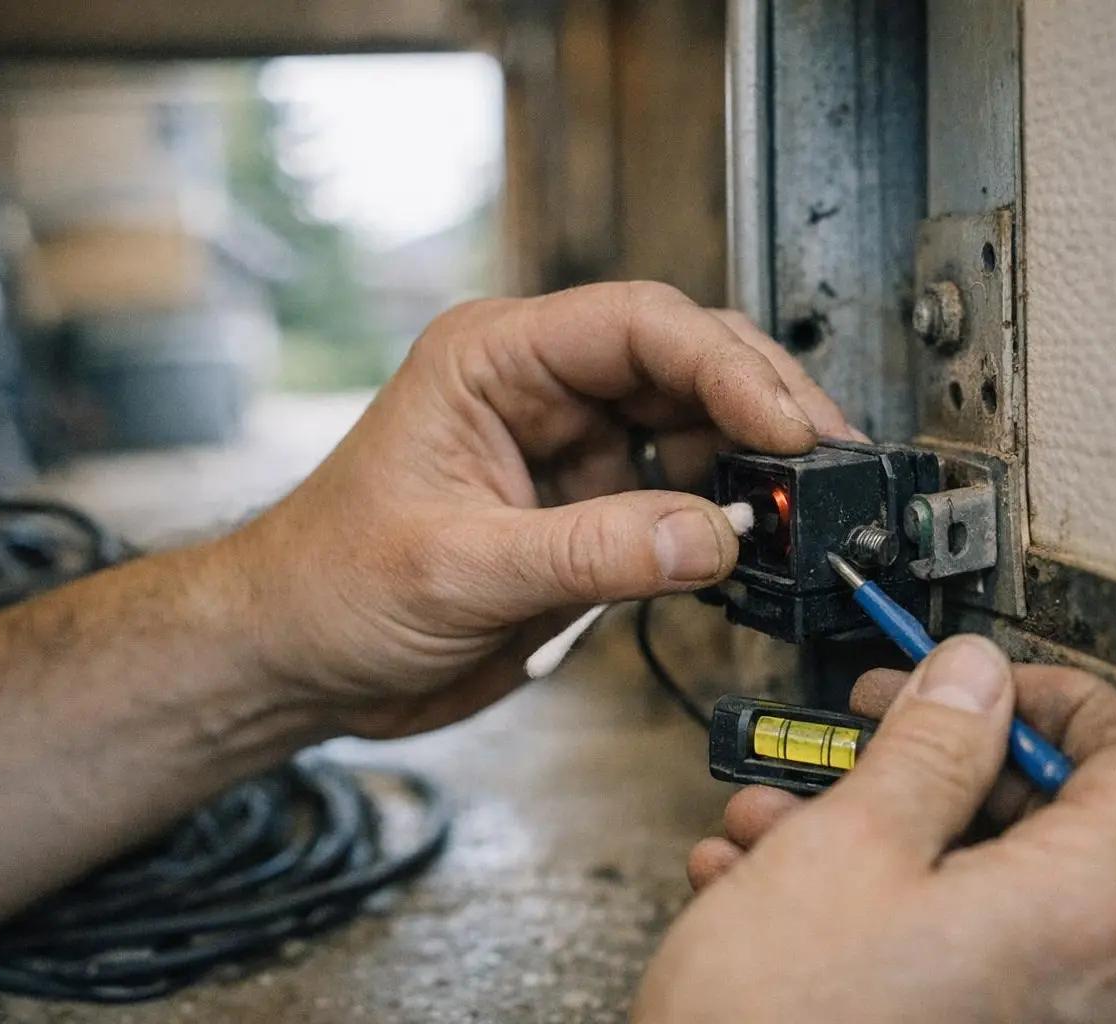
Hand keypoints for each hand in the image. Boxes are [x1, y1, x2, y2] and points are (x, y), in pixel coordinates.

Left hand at [227, 282, 856, 736]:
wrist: (294, 660)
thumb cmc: (328, 586)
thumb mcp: (458, 567)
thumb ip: (592, 552)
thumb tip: (712, 537)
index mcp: (494, 359)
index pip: (639, 325)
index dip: (725, 367)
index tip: (786, 426)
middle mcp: (540, 392)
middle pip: (683, 364)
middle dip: (759, 406)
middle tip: (821, 463)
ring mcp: (569, 454)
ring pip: (691, 430)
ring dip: (748, 466)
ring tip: (797, 511)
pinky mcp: (585, 516)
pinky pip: (675, 502)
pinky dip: (720, 524)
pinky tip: (748, 547)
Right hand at [634, 636, 1115, 1023]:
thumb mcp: (851, 844)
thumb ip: (931, 745)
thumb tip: (974, 679)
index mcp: (1085, 914)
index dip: (1062, 697)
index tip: (985, 681)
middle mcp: (1091, 985)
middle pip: (1047, 822)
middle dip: (931, 764)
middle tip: (862, 732)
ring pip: (977, 883)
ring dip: (874, 831)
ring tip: (775, 820)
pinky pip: (949, 946)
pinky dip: (870, 901)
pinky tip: (771, 887)